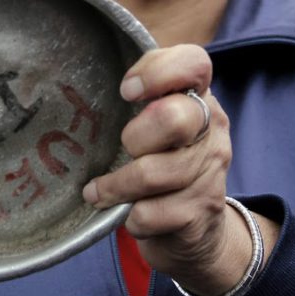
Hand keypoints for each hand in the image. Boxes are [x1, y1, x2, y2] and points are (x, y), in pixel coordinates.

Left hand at [82, 45, 271, 295]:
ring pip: (151, 174)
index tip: (127, 92)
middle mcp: (212, 129)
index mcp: (199, 97)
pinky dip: (129, 218)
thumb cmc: (163, 164)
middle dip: (135, 137)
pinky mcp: (200, 213)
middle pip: (172, 118)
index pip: (194, 62)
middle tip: (122, 149)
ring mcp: (210, 172)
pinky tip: (129, 215)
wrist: (201, 233)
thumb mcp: (157, 125)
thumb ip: (139, 100)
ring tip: (99, 192)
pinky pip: (148, 213)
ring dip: (115, 186)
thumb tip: (82, 86)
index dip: (157, 72)